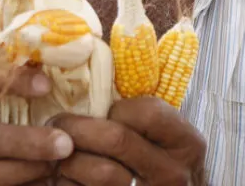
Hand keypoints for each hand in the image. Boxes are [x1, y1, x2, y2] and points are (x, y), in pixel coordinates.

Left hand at [49, 97, 206, 185]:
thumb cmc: (164, 167)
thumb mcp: (170, 141)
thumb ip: (145, 116)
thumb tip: (99, 70)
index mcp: (187, 144)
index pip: (147, 113)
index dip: (115, 108)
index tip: (100, 111)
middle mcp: (173, 172)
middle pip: (116, 139)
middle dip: (78, 127)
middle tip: (56, 122)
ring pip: (99, 172)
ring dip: (68, 160)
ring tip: (59, 152)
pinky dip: (68, 184)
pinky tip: (65, 177)